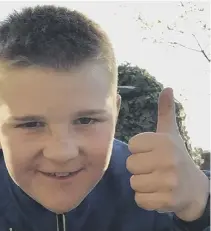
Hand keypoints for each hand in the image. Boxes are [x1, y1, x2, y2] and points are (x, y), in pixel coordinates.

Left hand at [126, 88, 208, 220]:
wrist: (195, 188)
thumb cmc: (177, 157)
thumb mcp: (171, 133)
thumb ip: (166, 111)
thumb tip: (167, 87)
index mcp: (164, 141)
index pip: (132, 146)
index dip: (140, 151)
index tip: (152, 153)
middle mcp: (167, 159)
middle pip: (131, 164)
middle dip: (140, 168)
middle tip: (154, 168)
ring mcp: (168, 181)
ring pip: (134, 183)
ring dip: (142, 184)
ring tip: (156, 181)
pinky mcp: (167, 201)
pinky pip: (140, 200)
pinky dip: (146, 199)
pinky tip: (158, 193)